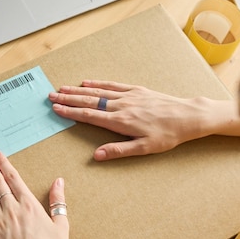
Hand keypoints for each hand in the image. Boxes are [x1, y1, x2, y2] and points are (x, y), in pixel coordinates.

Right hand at [49, 80, 234, 160]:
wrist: (188, 116)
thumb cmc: (168, 135)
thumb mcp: (144, 149)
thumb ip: (118, 150)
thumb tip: (96, 155)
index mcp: (120, 121)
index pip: (89, 115)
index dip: (71, 112)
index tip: (56, 109)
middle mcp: (121, 106)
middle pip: (89, 101)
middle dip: (68, 98)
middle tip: (51, 96)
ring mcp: (129, 96)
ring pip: (98, 91)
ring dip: (78, 90)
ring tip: (62, 88)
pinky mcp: (137, 90)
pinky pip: (112, 86)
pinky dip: (98, 84)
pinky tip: (87, 83)